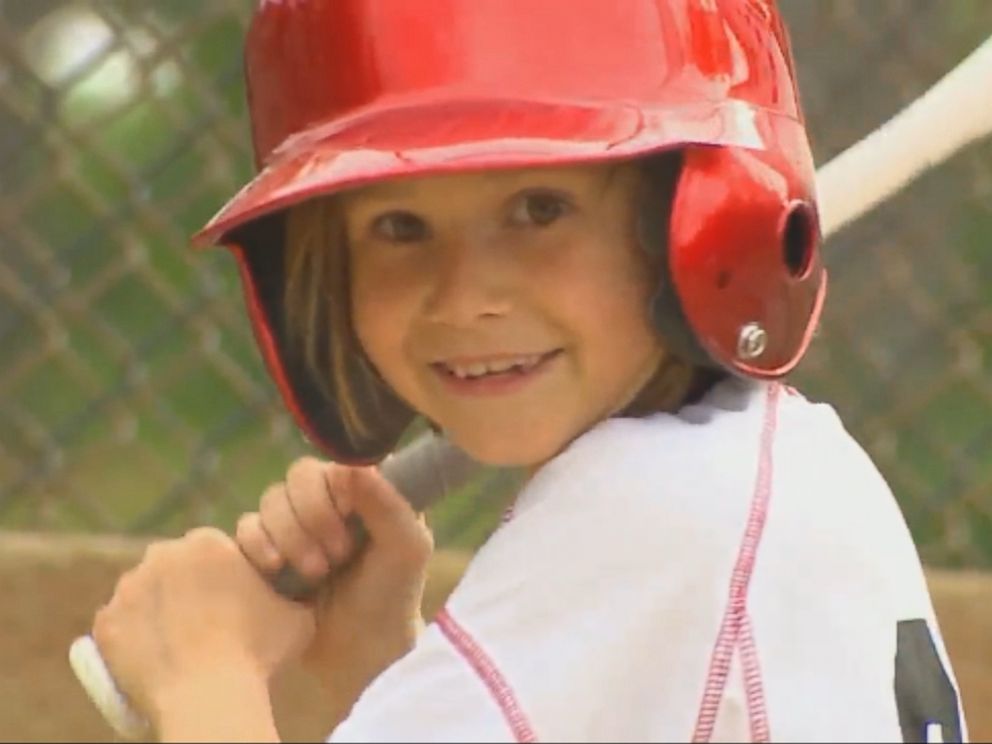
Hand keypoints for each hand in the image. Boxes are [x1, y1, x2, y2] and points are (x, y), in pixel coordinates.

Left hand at [92, 527, 315, 731]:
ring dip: (157, 608)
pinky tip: (154, 656)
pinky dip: (132, 637)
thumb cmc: (259, 653)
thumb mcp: (298, 613)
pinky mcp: (106, 622)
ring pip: (144, 592)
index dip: (223, 575)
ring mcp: (128, 588)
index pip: (213, 550)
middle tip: (205, 622)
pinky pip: (119, 625)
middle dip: (186, 586)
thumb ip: (292, 592)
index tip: (231, 602)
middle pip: (174, 565)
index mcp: (208, 542)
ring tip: (178, 642)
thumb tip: (300, 589)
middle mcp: (162, 554)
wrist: (208, 695)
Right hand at [236, 458, 432, 721]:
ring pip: (271, 500)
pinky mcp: (265, 549)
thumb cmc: (390, 597)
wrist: (356, 655)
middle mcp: (330, 500)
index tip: (349, 516)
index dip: (336, 487)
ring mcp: (295, 524)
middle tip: (336, 555)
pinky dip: (259, 545)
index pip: (336, 460)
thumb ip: (390, 504)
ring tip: (315, 573)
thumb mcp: (406, 550)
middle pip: (299, 477)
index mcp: (366, 490)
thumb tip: (357, 464)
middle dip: (313, 516)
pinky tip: (276, 569)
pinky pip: (246, 527)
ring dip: (290, 535)